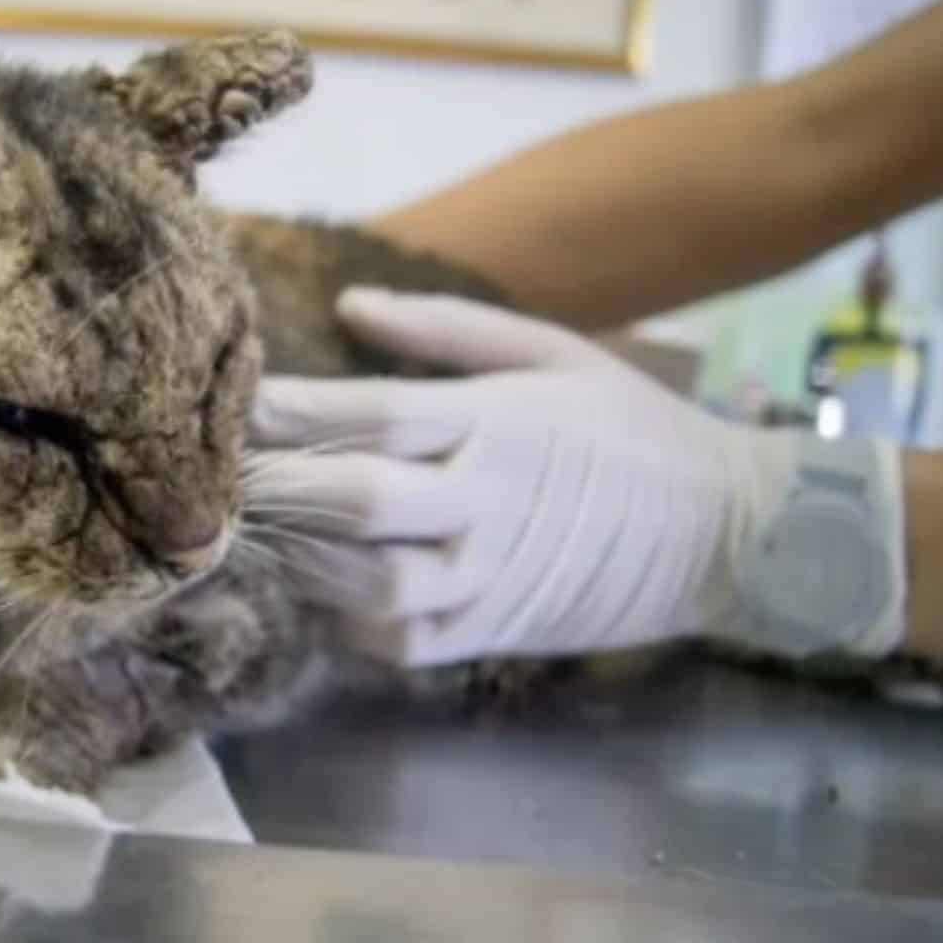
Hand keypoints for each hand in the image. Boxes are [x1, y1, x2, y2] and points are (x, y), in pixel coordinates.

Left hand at [243, 289, 905, 667]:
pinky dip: (344, 616)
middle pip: (358, 503)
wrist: (722, 534)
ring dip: (302, 554)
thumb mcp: (551, 352)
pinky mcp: (487, 635)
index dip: (295, 410)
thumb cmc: (626, 426)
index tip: (237, 401)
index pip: (376, 417)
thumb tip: (349, 304)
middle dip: (279, 487)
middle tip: (220, 473)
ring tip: (259, 526)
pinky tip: (320, 583)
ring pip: (367, 581)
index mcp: (501, 424)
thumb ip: (446, 329)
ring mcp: (487, 580)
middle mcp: (487, 505)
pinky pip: (396, 638)